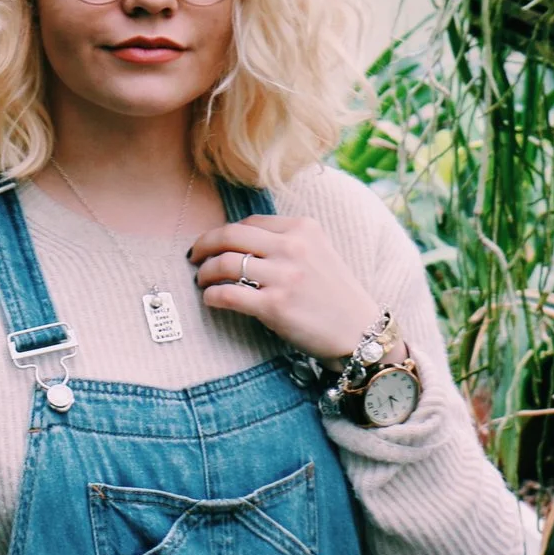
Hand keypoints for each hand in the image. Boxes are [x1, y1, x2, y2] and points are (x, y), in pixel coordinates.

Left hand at [188, 214, 384, 363]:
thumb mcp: (317, 252)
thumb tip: (237, 241)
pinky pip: (227, 295)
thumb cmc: (334, 295)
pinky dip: (211, 296)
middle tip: (194, 256)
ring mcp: (284, 276)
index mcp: (303, 229)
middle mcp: (293, 247)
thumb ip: (285, 241)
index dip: (225, 233)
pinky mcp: (275, 305)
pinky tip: (211, 299)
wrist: (359, 331)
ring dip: (205, 272)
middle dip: (204, 245)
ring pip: (224, 263)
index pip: (249, 223)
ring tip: (201, 280)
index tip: (213, 244)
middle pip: (230, 235)